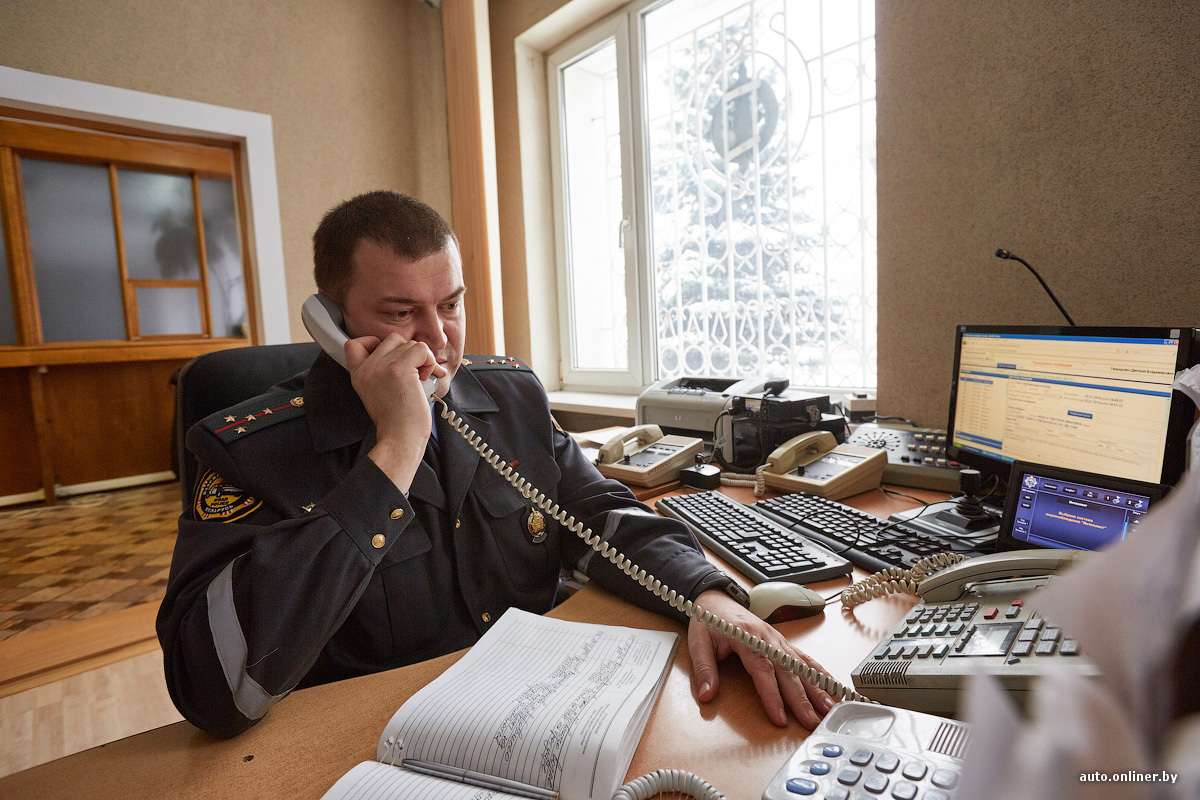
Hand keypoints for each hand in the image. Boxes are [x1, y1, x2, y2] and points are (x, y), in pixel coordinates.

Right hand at [345, 333, 446, 491]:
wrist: (400, 439)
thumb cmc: (397, 421)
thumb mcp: (377, 392)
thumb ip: (380, 371)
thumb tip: (405, 351)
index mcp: (358, 375)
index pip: (354, 343)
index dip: (374, 343)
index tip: (390, 360)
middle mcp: (367, 368)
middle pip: (391, 339)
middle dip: (407, 352)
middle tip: (414, 373)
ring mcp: (382, 367)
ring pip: (409, 343)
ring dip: (422, 359)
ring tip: (422, 378)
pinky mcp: (399, 369)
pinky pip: (421, 349)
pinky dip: (429, 360)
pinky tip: (427, 377)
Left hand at [687, 589, 835, 728]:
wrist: (716, 599)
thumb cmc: (709, 620)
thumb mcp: (698, 642)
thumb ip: (704, 669)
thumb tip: (707, 695)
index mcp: (747, 636)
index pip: (762, 669)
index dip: (771, 694)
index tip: (779, 717)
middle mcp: (767, 637)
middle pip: (787, 671)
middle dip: (801, 699)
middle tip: (811, 721)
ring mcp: (778, 639)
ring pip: (801, 665)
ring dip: (816, 687)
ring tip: (829, 708)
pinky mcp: (784, 643)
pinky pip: (805, 658)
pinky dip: (820, 673)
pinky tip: (833, 686)